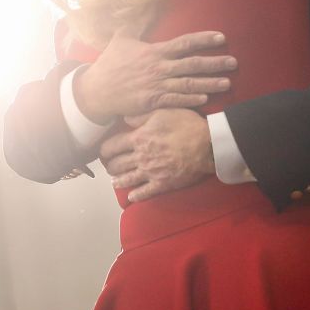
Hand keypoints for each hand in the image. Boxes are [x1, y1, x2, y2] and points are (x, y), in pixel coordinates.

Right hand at [77, 28, 235, 119]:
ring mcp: (157, 85)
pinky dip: (191, 100)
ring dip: (210, 83)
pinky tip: (206, 98)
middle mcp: (159, 68)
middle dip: (215, 63)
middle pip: (193, 64)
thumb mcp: (121, 38)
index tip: (221, 37)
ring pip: (189, 84)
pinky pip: (176, 100)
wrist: (97, 90)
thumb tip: (146, 5)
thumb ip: (136, 22)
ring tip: (227, 83)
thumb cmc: (110, 63)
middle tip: (234, 63)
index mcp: (155, 51)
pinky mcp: (153, 101)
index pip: (185, 43)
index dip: (204, 39)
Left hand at [99, 109, 213, 201]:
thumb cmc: (186, 124)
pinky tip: (131, 197)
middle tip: (108, 166)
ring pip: (127, 179)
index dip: (105, 149)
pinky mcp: (162, 183)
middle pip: (116, 164)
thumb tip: (124, 118)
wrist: (206, 144)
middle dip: (109, 165)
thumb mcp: (162, 112)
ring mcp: (151, 172)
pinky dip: (135, 196)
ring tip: (114, 181)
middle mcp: (141, 157)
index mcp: (139, 138)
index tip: (103, 151)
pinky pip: (145, 192)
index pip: (112, 146)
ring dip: (118, 181)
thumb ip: (141, 116)